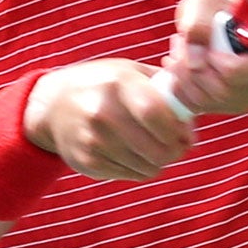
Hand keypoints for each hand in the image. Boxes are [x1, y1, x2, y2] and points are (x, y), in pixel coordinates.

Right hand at [25, 60, 193, 180]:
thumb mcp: (129, 71)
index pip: (156, 114)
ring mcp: (93, 140)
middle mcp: (102, 112)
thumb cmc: (102, 85)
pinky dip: (140, 168)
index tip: (186, 133)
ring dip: (160, 161)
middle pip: (156, 149)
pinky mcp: (87, 162)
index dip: (179, 130)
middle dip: (176, 151)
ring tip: (156, 148)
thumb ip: (164, 85)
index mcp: (117, 84)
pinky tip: (134, 153)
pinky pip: (131, 175)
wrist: (52, 106)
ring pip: (148, 167)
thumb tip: (195, 109)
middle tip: (178, 146)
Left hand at [160, 0, 247, 115]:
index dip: (217, 60)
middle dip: (192, 67)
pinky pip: (196, 106)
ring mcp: (245, 97)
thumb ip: (199, 22)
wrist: (216, 19)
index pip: (240, 72)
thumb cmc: (216, 9)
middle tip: (180, 41)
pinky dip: (179, 86)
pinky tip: (177, 66)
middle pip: (222, 91)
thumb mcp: (205, 2)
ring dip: (183, 74)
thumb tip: (194, 56)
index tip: (207, 43)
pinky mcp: (225, 106)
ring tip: (178, 49)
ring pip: (207, 100)